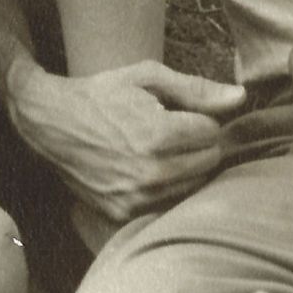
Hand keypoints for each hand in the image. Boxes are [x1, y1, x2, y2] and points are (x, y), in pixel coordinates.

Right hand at [9, 60, 245, 224]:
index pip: (212, 132)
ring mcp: (137, 198)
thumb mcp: (147, 77)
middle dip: (199, 144)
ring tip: (163, 150)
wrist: (51, 122)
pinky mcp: (124, 214)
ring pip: (193, 187)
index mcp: (159, 134)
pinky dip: (168, 189)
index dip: (200, 119)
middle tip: (174, 131)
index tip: (181, 113)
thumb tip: (241, 97)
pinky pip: (168, 205)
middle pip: (208, 162)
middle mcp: (151, 172)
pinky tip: (151, 171)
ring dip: (187, 168)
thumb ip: (197, 89)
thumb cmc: (102, 94)